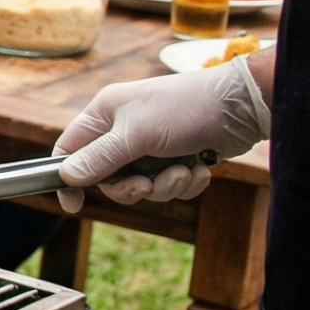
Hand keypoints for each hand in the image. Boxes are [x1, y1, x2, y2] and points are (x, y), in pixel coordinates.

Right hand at [54, 64, 269, 210]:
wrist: (242, 106)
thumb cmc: (185, 108)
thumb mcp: (137, 134)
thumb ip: (100, 157)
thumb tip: (67, 177)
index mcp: (104, 115)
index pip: (69, 149)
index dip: (68, 177)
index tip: (74, 204)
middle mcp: (123, 130)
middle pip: (107, 177)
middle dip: (133, 187)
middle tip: (148, 184)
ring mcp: (151, 146)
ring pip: (141, 186)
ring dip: (165, 186)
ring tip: (185, 170)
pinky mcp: (176, 157)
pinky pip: (168, 186)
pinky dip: (184, 183)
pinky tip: (200, 168)